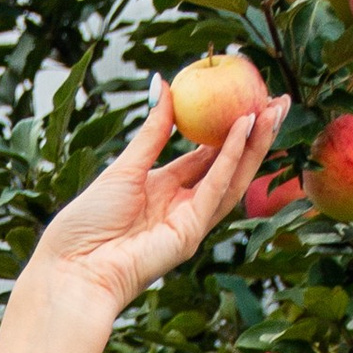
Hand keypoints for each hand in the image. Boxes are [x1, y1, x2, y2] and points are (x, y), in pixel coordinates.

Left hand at [26, 92, 287, 320]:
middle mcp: (182, 205)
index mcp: (164, 189)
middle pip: (229, 166)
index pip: (206, 156)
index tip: (248, 99)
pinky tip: (243, 128)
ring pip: (233, 178)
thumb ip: (152, 130)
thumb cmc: (87, 222)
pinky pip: (216, 188)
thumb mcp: (124, 166)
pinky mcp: (190, 233)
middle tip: (278, 101)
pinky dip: (231, 158)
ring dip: (255, 143)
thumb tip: (164, 82)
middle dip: (255, 135)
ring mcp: (190, 222)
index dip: (229, 130)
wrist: (73, 269)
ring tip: (273, 109)